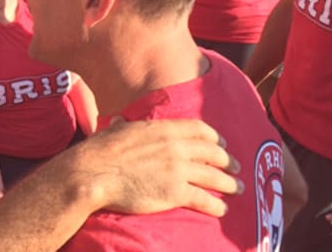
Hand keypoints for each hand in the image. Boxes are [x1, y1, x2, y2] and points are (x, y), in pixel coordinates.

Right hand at [87, 118, 242, 216]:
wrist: (93, 173)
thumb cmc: (99, 151)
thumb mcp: (117, 130)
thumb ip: (126, 126)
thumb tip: (120, 121)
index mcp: (163, 129)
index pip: (200, 129)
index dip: (215, 137)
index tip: (222, 143)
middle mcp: (176, 147)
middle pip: (212, 152)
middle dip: (228, 160)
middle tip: (236, 167)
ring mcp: (177, 170)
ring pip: (214, 176)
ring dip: (230, 183)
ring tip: (238, 188)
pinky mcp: (175, 193)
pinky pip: (204, 199)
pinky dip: (216, 205)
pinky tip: (222, 209)